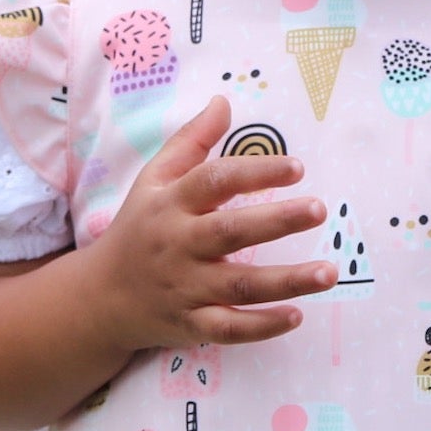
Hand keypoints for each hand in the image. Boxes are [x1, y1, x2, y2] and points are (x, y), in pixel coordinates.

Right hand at [94, 96, 334, 350]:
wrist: (100, 295)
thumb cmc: (140, 228)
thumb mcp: (153, 180)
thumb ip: (191, 141)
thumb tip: (224, 101)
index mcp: (170, 204)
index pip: (214, 181)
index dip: (256, 172)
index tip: (298, 167)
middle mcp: (178, 245)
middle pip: (230, 231)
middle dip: (276, 221)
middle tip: (319, 210)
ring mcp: (185, 288)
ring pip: (238, 286)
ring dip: (286, 281)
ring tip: (329, 272)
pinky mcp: (191, 324)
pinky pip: (229, 329)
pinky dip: (261, 327)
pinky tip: (297, 316)